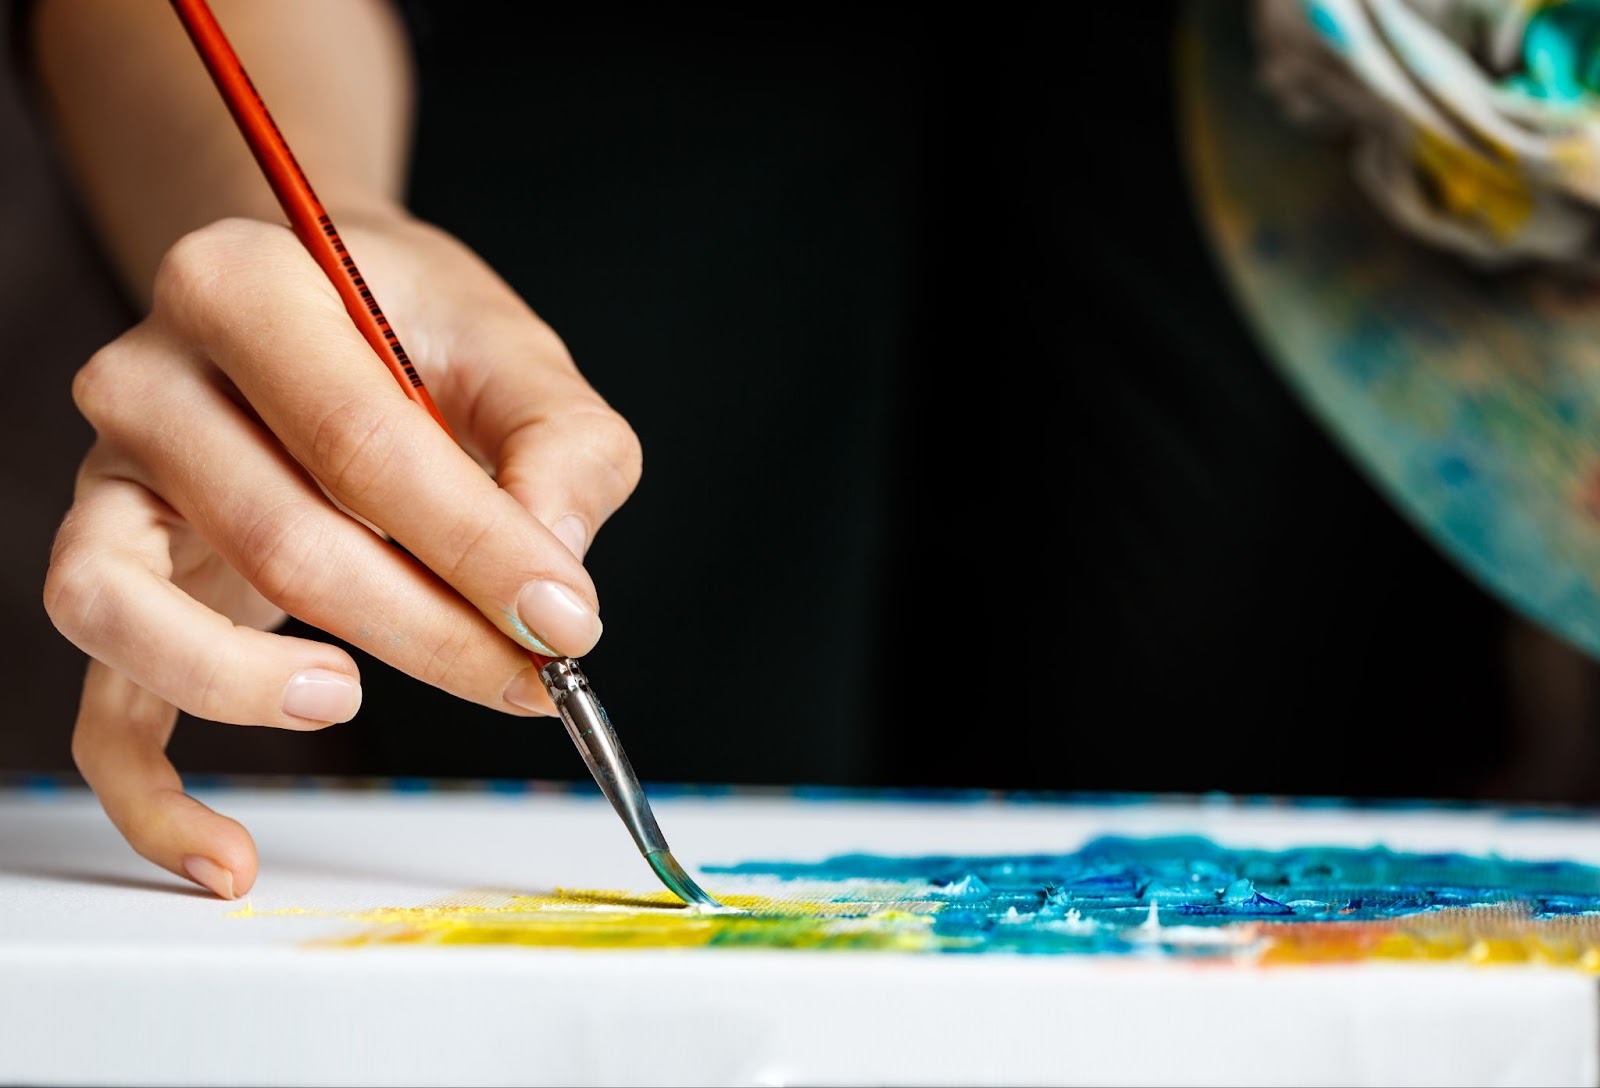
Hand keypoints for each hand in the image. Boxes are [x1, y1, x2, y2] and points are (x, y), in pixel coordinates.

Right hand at [42, 212, 641, 898]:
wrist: (323, 305)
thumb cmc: (417, 330)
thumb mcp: (519, 357)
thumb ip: (560, 451)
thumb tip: (555, 585)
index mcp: (244, 288)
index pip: (361, 445)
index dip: (475, 549)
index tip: (567, 624)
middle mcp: (147, 380)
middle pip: (277, 538)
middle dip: (429, 631)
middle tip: (533, 678)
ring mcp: (108, 487)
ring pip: (130, 613)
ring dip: (253, 687)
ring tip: (356, 698)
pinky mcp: (113, 580)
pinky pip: (100, 707)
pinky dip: (150, 796)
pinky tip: (229, 855)